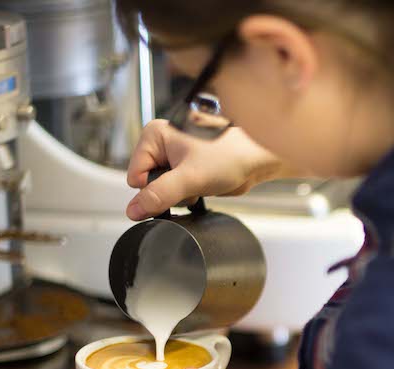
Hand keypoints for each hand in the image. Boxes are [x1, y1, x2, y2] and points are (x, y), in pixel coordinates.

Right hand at [125, 120, 283, 219]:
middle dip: (168, 191)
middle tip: (189, 184)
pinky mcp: (189, 168)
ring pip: (164, 189)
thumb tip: (134, 209)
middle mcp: (163, 143)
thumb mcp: (189, 178)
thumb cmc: (232, 154)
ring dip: (181, 194)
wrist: (259, 159)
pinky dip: (189, 194)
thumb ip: (158, 195)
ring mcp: (176, 156)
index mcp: (155, 135)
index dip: (151, 188)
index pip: (135, 175)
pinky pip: (178, 190)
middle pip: (149, 183)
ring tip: (200, 182)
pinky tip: (204, 186)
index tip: (171, 189)